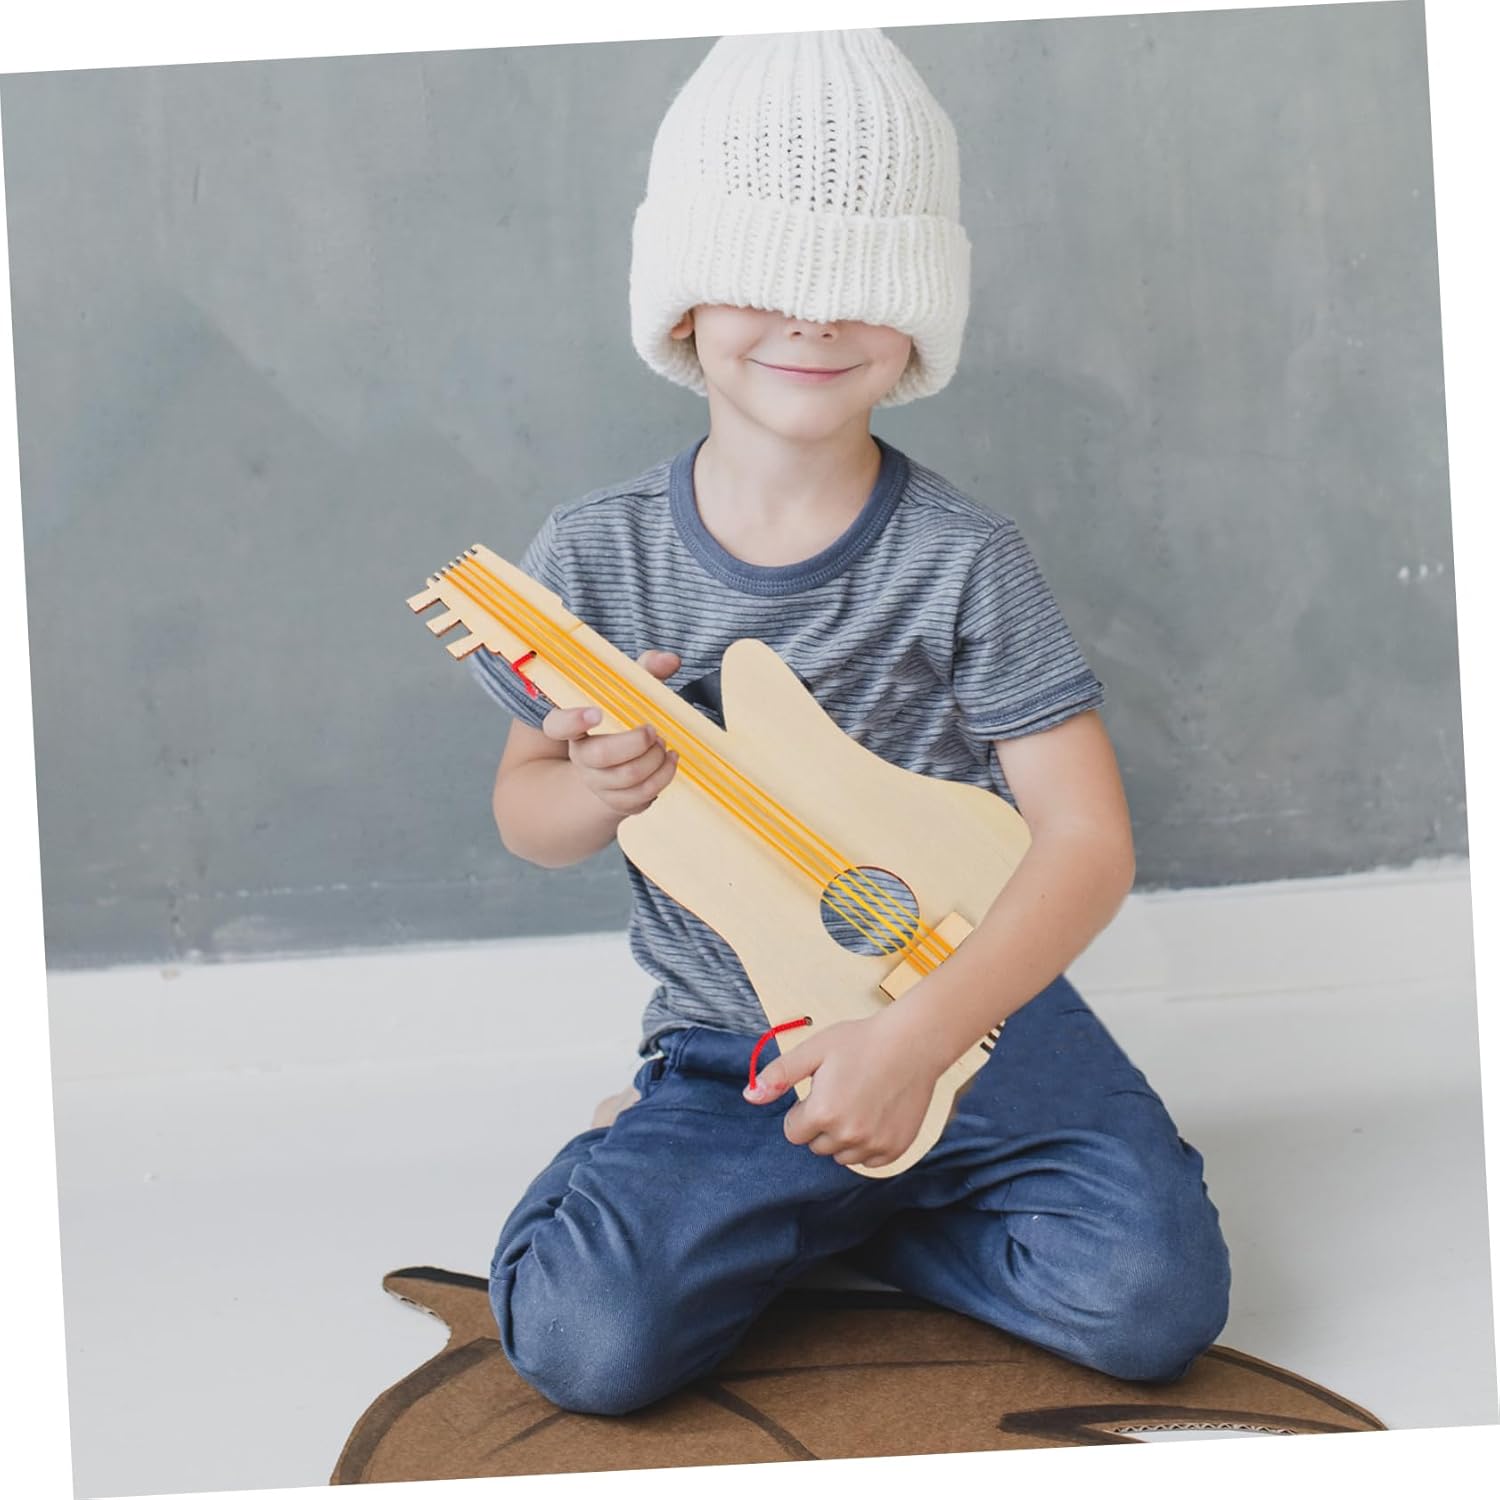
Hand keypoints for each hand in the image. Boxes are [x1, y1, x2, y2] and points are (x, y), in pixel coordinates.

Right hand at [542, 649, 682, 816]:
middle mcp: (581, 757)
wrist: (616, 763)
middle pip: (600, 756)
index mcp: (575, 727)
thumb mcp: (628, 691)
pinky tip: (669, 761)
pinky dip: (663, 777)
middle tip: (652, 731)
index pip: (557, 725)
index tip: (597, 712)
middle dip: (634, 743)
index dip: (573, 720)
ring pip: (627, 778)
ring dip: (654, 760)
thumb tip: (670, 660)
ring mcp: (598, 782)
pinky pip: (641, 797)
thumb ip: (645, 670)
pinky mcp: (617, 801)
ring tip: (664, 744)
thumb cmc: (622, 720)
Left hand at [742, 1009, 947, 1169]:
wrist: (913, 1042)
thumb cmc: (861, 1041)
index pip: (793, 1132)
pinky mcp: (895, 1149)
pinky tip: (876, 1115)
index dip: (803, 1111)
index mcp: (822, 1113)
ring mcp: (874, 1145)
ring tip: (860, 1102)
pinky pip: (869, 1162)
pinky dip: (868, 1145)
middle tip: (842, 1092)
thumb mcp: (814, 1050)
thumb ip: (779, 1076)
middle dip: (822, 1124)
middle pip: (817, 1146)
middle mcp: (847, 1136)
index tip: (820, 1091)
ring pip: (842, 1156)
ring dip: (844, 1137)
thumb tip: (749, 1097)